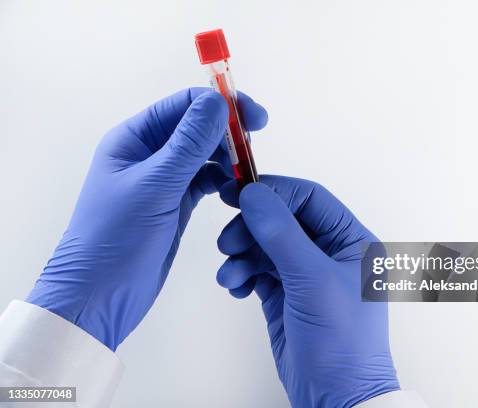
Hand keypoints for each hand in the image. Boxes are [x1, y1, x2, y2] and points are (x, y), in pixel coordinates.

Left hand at [26, 88, 267, 350]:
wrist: (100, 296)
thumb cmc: (116, 237)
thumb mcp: (155, 186)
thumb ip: (189, 144)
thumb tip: (219, 103)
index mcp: (133, 139)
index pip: (182, 106)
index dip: (220, 105)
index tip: (254, 119)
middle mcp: (148, 154)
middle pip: (196, 128)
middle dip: (227, 132)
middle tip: (254, 149)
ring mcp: (163, 180)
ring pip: (203, 155)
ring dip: (227, 158)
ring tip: (247, 174)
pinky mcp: (175, 204)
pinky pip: (205, 181)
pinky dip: (222, 181)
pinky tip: (236, 190)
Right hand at [216, 176, 399, 406]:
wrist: (335, 396)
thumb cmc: (342, 342)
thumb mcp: (313, 280)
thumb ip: (282, 235)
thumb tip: (254, 195)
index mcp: (350, 240)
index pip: (309, 199)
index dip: (273, 191)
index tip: (237, 191)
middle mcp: (328, 252)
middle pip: (281, 220)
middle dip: (251, 228)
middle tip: (228, 242)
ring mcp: (305, 273)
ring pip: (264, 245)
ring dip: (241, 254)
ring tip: (230, 275)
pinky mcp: (285, 293)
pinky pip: (256, 269)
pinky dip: (241, 274)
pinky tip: (237, 288)